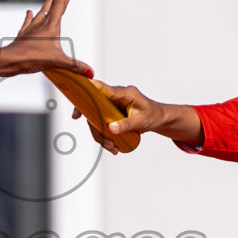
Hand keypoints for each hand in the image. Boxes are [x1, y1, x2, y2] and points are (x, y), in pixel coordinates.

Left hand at [1, 0, 91, 76]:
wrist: (9, 60)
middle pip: (53, 4)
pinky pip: (28, 23)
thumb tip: (91, 73)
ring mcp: (31, 29)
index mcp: (51, 26)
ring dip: (48, 1)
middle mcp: (41, 24)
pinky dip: (30, 17)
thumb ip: (75, 66)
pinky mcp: (23, 35)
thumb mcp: (57, 62)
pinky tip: (29, 12)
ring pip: (42, 11)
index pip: (61, 4)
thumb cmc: (31, 58)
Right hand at [73, 80, 202, 153]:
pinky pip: (101, 122)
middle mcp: (116, 96)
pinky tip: (111, 145)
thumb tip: (112, 129)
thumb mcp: (142, 121)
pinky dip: (104, 135)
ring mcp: (112, 104)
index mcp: (125, 93)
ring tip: (111, 148)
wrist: (157, 118)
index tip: (80, 96)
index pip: (104, 89)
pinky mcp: (110, 112)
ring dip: (101, 134)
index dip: (90, 90)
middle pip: (95, 107)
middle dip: (96, 127)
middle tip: (105, 142)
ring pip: (96, 118)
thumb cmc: (152, 115)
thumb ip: (127, 124)